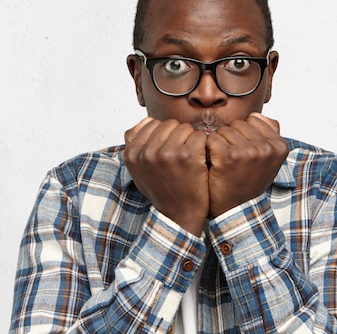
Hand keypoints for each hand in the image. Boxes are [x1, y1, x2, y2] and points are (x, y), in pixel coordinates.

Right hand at [124, 117, 209, 235]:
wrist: (179, 216)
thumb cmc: (162, 190)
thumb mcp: (140, 170)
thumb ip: (137, 145)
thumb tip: (147, 120)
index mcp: (132, 154)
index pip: (152, 123)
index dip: (165, 135)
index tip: (169, 150)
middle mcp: (147, 152)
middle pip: (169, 123)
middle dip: (179, 135)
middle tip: (182, 155)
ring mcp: (167, 153)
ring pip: (185, 127)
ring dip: (192, 140)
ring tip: (190, 158)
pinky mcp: (187, 156)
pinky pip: (200, 136)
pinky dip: (204, 146)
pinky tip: (201, 160)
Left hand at [206, 113, 288, 216]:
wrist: (237, 209)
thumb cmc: (249, 181)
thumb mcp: (268, 159)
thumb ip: (268, 134)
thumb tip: (256, 114)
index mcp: (280, 146)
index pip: (253, 120)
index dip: (244, 135)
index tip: (245, 153)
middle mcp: (267, 147)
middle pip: (238, 124)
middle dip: (231, 138)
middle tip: (233, 160)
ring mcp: (249, 151)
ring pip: (224, 130)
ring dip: (219, 144)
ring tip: (225, 163)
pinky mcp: (229, 156)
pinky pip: (212, 138)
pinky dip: (209, 150)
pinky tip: (215, 164)